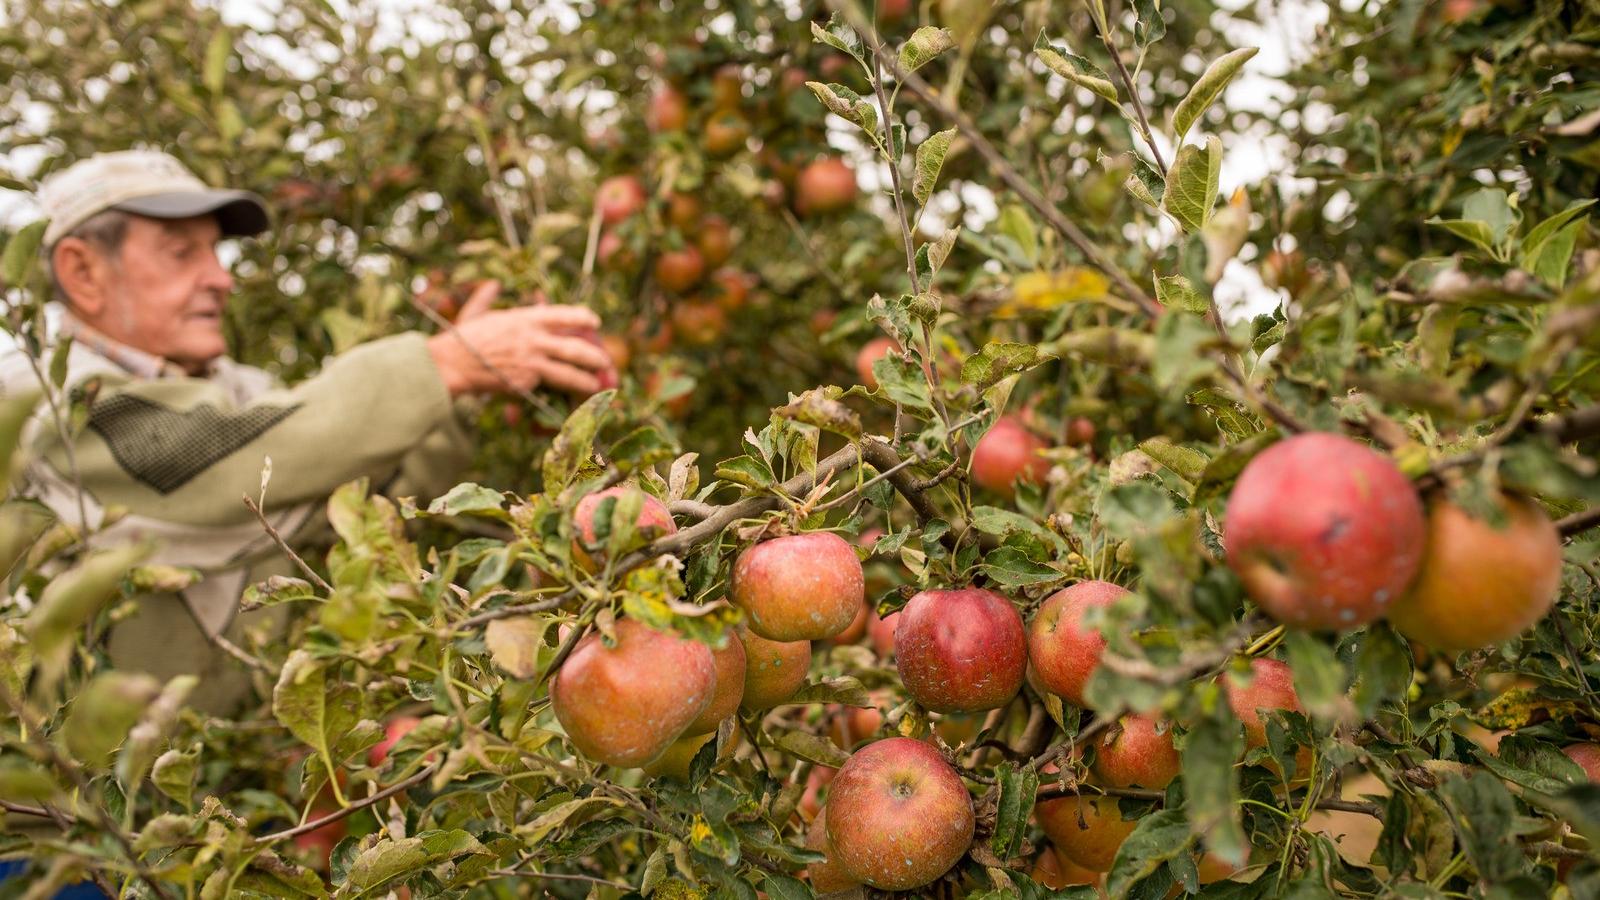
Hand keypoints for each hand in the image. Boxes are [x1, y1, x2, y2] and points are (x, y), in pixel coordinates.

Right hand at [427, 280, 616, 397]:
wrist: (453, 364)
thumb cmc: (464, 338)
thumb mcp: (477, 312)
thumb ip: (488, 297)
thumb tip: (493, 284)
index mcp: (525, 319)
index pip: (563, 315)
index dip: (582, 318)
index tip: (595, 321)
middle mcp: (534, 340)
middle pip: (575, 349)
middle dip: (594, 357)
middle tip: (605, 361)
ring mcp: (532, 363)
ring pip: (567, 373)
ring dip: (584, 380)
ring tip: (595, 385)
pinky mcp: (526, 383)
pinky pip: (543, 386)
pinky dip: (550, 391)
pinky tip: (563, 397)